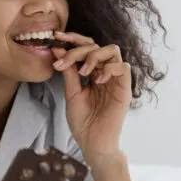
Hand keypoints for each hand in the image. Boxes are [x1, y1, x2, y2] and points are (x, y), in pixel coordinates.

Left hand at [51, 31, 131, 163]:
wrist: (92, 143)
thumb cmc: (83, 121)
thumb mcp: (71, 93)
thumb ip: (68, 72)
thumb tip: (57, 49)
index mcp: (92, 72)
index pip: (86, 47)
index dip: (73, 39)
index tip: (56, 37)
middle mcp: (105, 73)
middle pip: (97, 45)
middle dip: (78, 48)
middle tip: (64, 60)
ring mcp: (116, 80)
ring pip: (113, 50)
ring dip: (94, 56)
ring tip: (83, 72)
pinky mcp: (125, 89)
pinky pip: (123, 67)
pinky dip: (109, 69)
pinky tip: (97, 80)